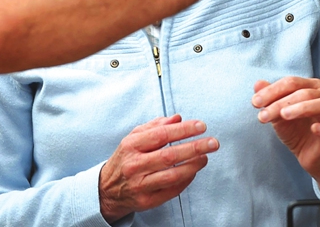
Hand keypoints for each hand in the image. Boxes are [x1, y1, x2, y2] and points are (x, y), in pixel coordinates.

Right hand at [99, 115, 217, 222]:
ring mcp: (140, 185)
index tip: (201, 126)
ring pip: (172, 175)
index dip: (183, 130)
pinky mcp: (146, 201)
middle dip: (194, 148)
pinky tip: (193, 171)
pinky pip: (172, 191)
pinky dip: (185, 180)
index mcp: (131, 146)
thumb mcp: (134, 138)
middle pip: (169, 156)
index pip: (161, 135)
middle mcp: (134, 165)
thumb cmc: (125, 160)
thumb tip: (178, 118)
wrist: (107, 189)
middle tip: (212, 143)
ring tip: (205, 157)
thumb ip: (155, 126)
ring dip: (193, 166)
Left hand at [253, 77, 319, 198]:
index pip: (291, 82)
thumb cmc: (298, 130)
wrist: (310, 155)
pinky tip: (314, 129)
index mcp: (311, 87)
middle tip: (264, 114)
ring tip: (284, 116)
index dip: (272, 91)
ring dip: (302, 108)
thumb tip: (258, 84)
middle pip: (304, 92)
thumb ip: (269, 98)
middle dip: (281, 102)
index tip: (256, 102)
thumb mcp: (278, 114)